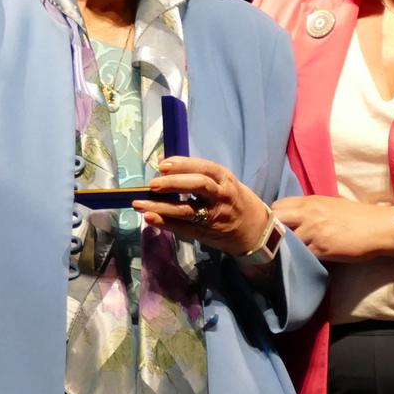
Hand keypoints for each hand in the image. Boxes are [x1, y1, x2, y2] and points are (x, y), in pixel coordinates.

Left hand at [137, 157, 271, 255]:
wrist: (254, 229)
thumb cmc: (233, 199)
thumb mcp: (221, 182)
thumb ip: (195, 172)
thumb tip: (161, 161)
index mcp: (225, 179)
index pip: (205, 168)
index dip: (183, 165)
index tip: (162, 165)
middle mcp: (221, 196)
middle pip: (199, 186)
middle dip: (174, 183)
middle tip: (152, 184)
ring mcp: (214, 216)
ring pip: (188, 210)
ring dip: (161, 206)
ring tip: (139, 203)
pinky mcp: (206, 233)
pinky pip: (183, 228)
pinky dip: (165, 223)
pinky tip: (149, 217)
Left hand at [271, 195, 393, 261]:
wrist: (379, 228)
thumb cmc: (356, 216)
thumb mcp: (329, 205)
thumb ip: (308, 209)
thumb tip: (290, 218)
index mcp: (309, 202)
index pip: (277, 206)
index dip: (273, 218)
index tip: (276, 227)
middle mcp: (308, 214)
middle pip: (275, 221)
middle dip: (274, 232)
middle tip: (278, 242)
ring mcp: (314, 231)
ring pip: (287, 241)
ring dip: (288, 248)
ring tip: (293, 253)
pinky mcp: (322, 248)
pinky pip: (303, 255)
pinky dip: (302, 259)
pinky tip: (307, 260)